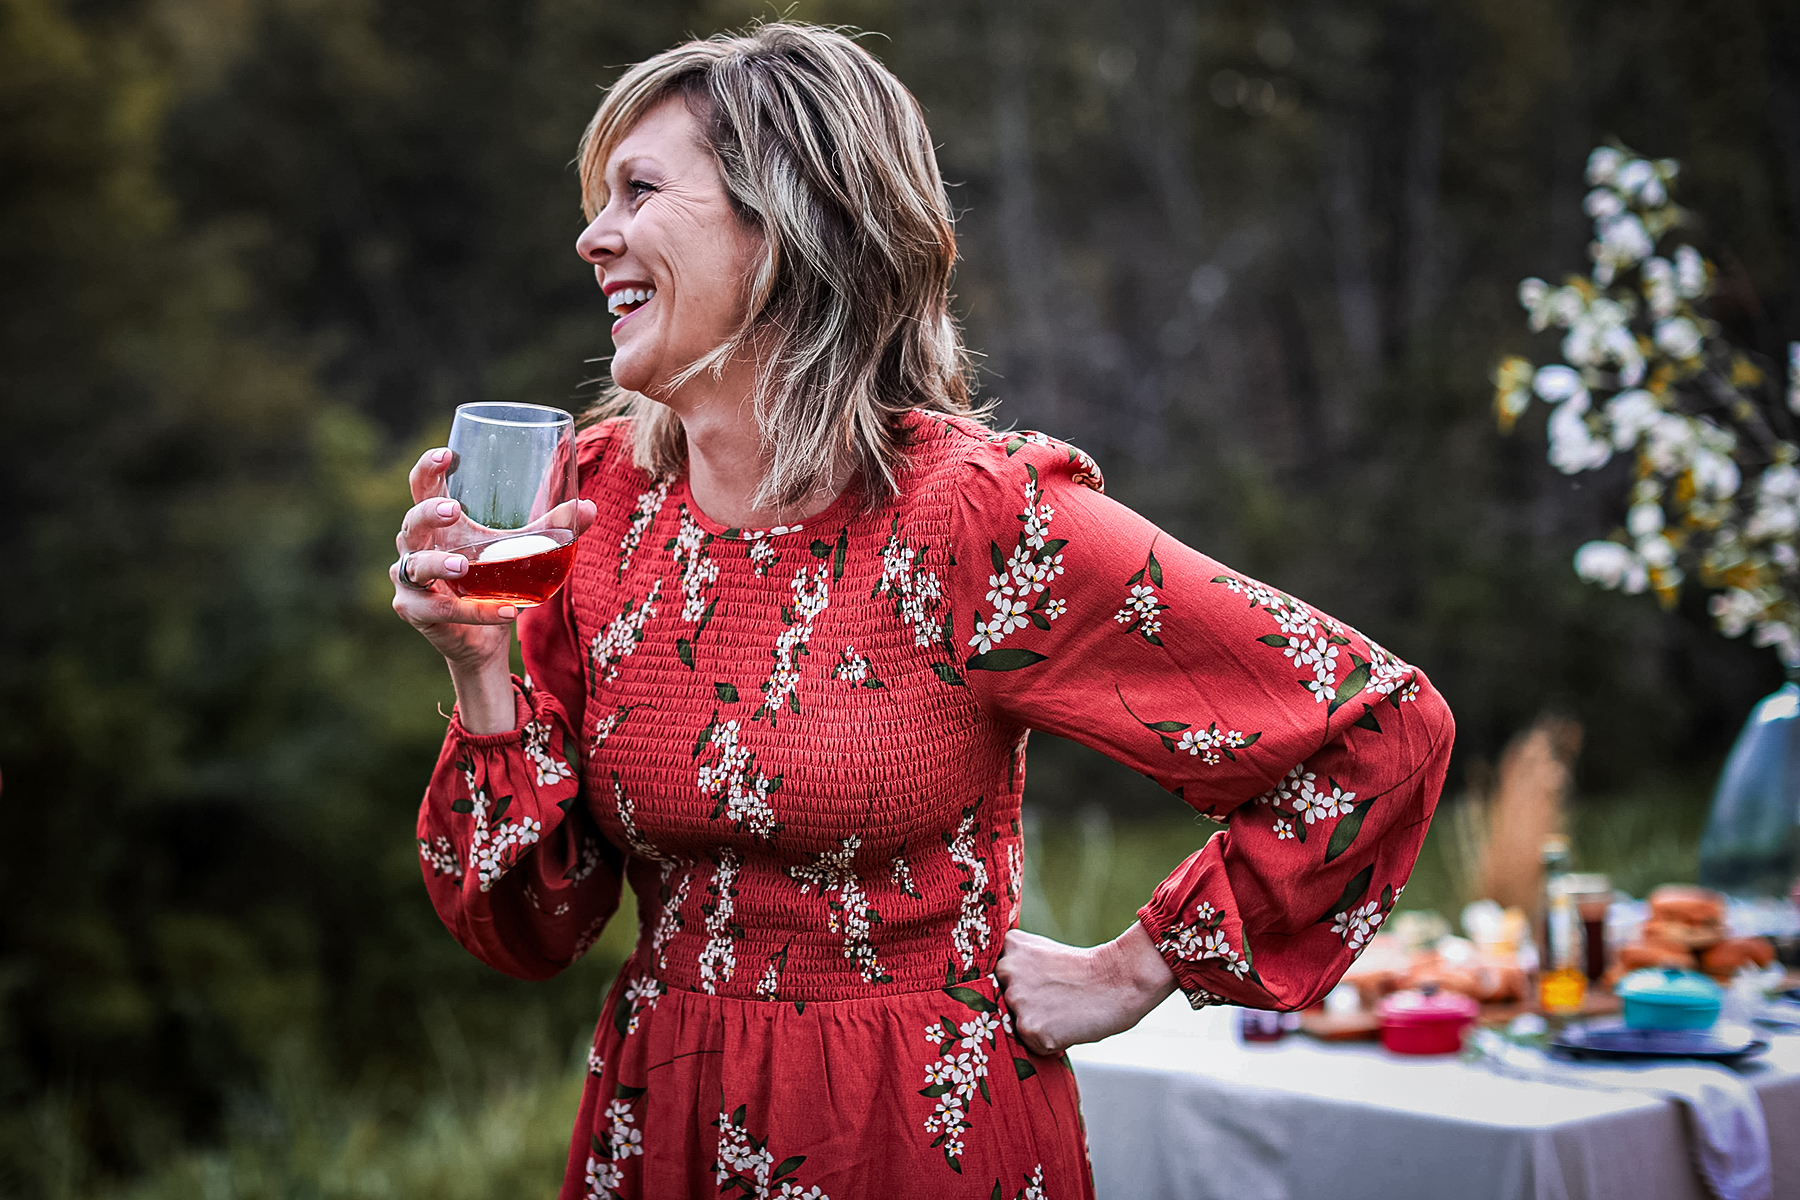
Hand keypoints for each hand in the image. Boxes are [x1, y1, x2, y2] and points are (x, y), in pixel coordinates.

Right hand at [391, 447, 595, 731]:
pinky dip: (477, 612)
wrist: (486, 637)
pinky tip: (508, 612)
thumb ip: (554, 528)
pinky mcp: (416, 612)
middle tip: (454, 510)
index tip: (447, 454)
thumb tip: (589, 507)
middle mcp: (419, 547)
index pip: (423, 487)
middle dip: (429, 513)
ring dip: (439, 565)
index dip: (428, 468)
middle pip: (412, 522)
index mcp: (441, 524)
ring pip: (416, 567)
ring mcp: (411, 581)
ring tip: (464, 567)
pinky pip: (441, 611)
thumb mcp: (522, 550)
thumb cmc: (496, 580)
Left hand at [995, 923, 1177, 1056]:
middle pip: (1002, 1002)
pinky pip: (1032, 1044)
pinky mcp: (1029, 1028)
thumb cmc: (1083, 970)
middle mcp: (1006, 971)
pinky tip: (1067, 1024)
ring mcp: (1016, 1000)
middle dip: (1025, 1005)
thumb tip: (993, 990)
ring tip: (1063, 1009)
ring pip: (1016, 1024)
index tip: (1043, 981)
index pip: (995, 977)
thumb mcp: (1041, 952)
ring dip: (1037, 1023)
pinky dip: (1049, 1042)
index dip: (1019, 985)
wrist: (1119, 981)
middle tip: (1056, 997)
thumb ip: (1016, 965)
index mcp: (1009, 947)